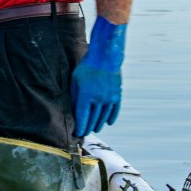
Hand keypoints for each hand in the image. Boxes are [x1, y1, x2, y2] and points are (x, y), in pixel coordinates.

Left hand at [70, 16, 126, 137]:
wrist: (105, 57)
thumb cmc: (86, 67)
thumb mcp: (75, 80)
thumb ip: (74, 96)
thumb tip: (74, 110)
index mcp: (85, 95)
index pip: (82, 117)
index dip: (80, 127)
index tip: (77, 133)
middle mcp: (98, 99)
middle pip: (92, 119)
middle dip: (88, 127)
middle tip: (84, 133)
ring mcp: (109, 98)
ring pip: (103, 117)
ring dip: (98, 124)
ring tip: (95, 128)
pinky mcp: (117, 95)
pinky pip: (114, 110)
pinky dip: (111, 118)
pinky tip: (108, 123)